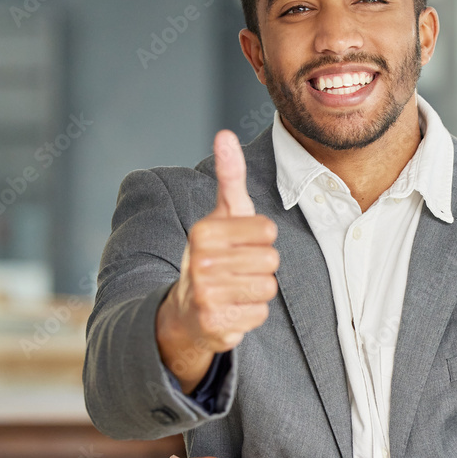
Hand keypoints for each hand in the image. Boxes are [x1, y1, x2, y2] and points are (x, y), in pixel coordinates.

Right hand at [155, 130, 279, 391]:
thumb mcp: (222, 215)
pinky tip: (232, 308)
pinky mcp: (215, 323)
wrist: (185, 311)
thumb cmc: (214, 256)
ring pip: (268, 287)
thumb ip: (229, 176)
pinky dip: (251, 313)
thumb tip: (225, 134)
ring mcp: (206, 294)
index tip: (240, 244)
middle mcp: (200, 262)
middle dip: (261, 267)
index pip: (268, 230)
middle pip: (271, 260)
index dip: (261, 238)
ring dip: (258, 290)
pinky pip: (261, 314)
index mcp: (203, 231)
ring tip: (235, 289)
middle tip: (238, 270)